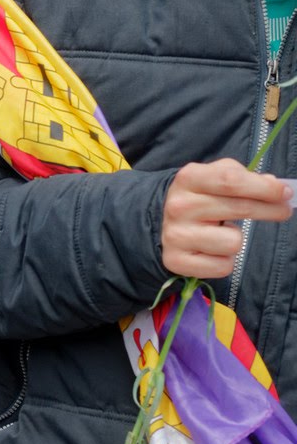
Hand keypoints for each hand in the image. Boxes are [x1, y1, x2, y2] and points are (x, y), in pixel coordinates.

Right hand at [161, 158, 292, 278]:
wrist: (159, 223)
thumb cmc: (198, 197)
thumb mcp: (212, 177)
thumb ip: (241, 177)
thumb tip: (274, 185)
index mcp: (188, 179)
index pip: (231, 180)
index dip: (264, 187)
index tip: (285, 192)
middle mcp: (179, 206)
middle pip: (240, 208)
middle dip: (270, 209)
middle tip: (283, 210)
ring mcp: (176, 236)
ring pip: (234, 243)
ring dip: (236, 239)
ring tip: (223, 233)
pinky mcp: (176, 261)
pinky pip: (223, 266)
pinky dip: (224, 261)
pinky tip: (213, 251)